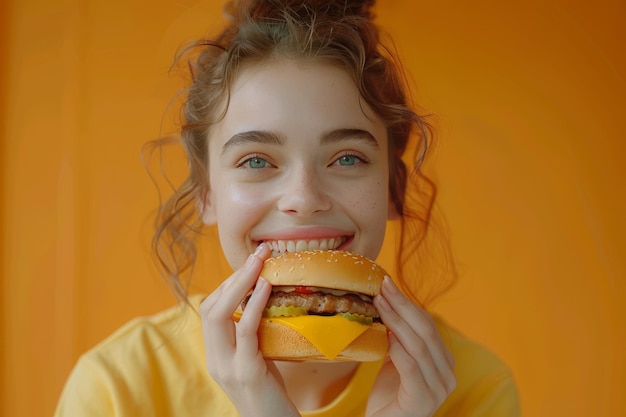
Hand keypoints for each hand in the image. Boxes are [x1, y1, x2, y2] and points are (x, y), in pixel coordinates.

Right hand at [199, 244, 300, 416]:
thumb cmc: (270, 392)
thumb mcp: (256, 357)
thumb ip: (252, 333)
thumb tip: (265, 297)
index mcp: (215, 353)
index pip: (210, 309)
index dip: (228, 284)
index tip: (251, 264)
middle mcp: (214, 359)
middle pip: (210, 307)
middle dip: (233, 275)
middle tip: (258, 251)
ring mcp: (227, 366)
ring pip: (219, 314)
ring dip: (241, 283)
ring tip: (260, 260)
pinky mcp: (246, 372)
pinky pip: (245, 332)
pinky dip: (253, 305)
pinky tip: (266, 286)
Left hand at [367, 277, 455, 416]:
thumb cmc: (389, 396)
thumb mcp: (396, 361)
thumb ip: (399, 339)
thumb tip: (387, 302)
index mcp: (444, 362)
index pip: (428, 325)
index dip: (408, 303)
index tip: (387, 285)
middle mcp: (447, 375)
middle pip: (426, 331)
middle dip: (403, 305)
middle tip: (383, 287)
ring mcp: (438, 389)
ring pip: (419, 345)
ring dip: (397, 320)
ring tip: (379, 304)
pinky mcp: (422, 400)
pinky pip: (412, 367)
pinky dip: (398, 348)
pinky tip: (386, 333)